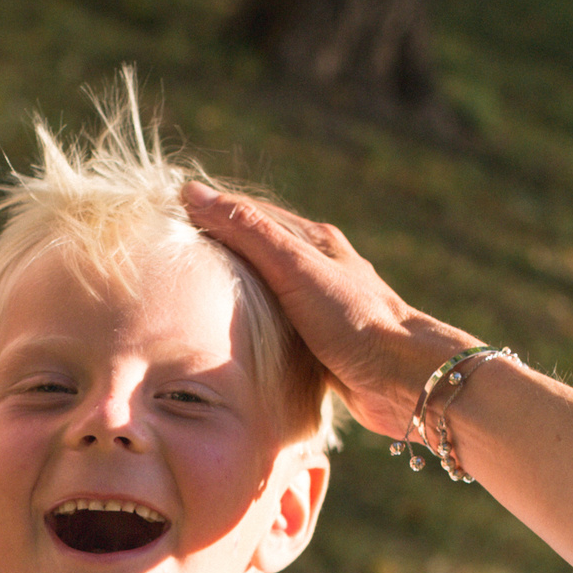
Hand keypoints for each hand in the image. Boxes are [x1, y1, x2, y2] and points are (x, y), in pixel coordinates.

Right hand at [180, 183, 475, 442]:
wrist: (404, 380)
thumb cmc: (353, 321)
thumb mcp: (294, 268)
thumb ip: (248, 232)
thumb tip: (193, 192)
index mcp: (315, 241)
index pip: (252, 213)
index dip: (212, 210)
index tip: (168, 212)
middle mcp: (319, 269)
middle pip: (259, 250)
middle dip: (220, 249)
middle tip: (172, 254)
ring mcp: (322, 308)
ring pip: (268, 290)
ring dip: (236, 290)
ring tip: (193, 294)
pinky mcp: (324, 345)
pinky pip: (279, 327)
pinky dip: (253, 325)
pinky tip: (233, 337)